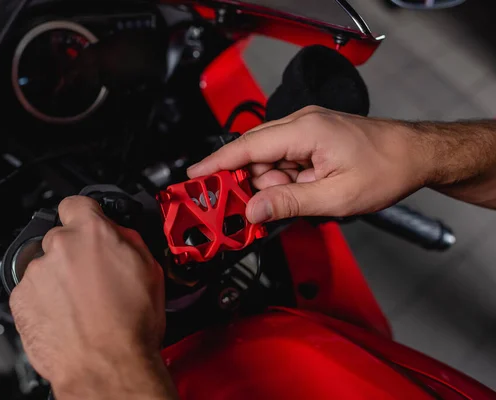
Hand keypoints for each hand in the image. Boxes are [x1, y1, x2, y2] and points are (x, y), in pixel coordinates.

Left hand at [10, 196, 176, 399]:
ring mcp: (36, 273)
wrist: (106, 367)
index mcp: (92, 233)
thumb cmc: (130, 327)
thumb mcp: (149, 270)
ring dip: (59, 276)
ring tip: (80, 303)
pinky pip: (31, 288)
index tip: (87, 224)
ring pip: (45, 264)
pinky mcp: (20, 298)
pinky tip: (65, 314)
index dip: (84, 214)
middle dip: (75, 252)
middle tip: (92, 276)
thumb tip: (117, 233)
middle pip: (61, 236)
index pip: (76, 202)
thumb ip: (127, 239)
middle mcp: (59, 246)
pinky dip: (44, 297)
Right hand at [188, 106, 430, 221]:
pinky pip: (282, 162)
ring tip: (291, 205)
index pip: (247, 146)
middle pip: (253, 155)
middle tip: (239, 213)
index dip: (216, 164)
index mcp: (304, 130)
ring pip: (267, 161)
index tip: (193, 177)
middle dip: (244, 185)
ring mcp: (306, 131)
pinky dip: (282, 181)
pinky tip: (297, 195)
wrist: (416, 154)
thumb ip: (289, 203)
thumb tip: (252, 210)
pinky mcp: (311, 141)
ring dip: (269, 186)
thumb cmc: (386, 168)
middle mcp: (301, 125)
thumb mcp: (335, 196)